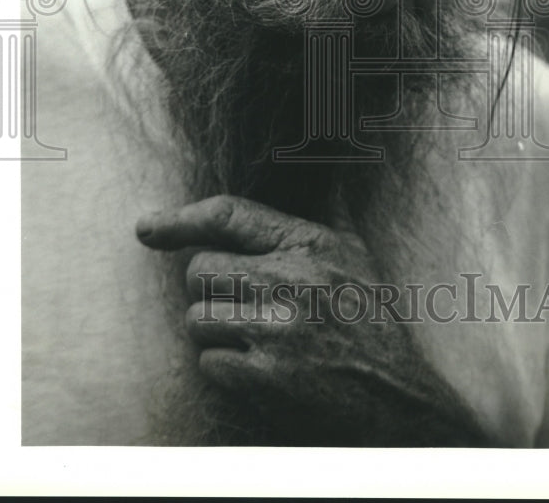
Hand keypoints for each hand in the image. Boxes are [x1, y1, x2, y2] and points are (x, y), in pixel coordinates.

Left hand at [136, 194, 490, 445]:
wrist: (400, 400)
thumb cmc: (371, 320)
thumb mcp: (355, 253)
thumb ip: (323, 209)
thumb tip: (324, 149)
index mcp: (309, 244)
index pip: (229, 215)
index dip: (181, 219)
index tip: (147, 228)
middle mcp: (293, 281)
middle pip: (200, 270)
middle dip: (207, 289)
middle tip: (238, 304)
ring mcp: (279, 330)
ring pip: (198, 318)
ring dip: (214, 331)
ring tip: (252, 337)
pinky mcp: (268, 378)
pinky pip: (209, 362)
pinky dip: (224, 368)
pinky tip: (258, 369)